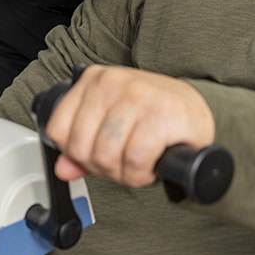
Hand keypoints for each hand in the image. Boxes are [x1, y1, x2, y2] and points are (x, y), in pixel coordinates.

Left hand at [44, 65, 215, 188]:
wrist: (196, 110)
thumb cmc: (152, 116)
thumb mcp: (111, 124)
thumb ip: (82, 146)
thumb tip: (63, 168)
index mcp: (94, 79)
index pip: (59, 129)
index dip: (76, 154)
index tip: (96, 155)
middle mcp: (112, 82)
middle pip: (82, 146)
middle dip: (102, 167)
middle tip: (122, 164)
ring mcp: (138, 95)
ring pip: (106, 155)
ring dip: (123, 174)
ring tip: (137, 165)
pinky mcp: (161, 114)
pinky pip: (135, 160)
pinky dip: (141, 174)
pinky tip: (150, 166)